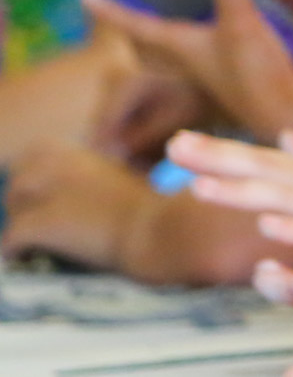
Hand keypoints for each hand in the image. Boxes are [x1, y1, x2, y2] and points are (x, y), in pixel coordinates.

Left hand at [0, 141, 153, 268]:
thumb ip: (108, 181)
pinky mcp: (41, 223)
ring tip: (26, 241)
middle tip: (31, 218)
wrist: (160, 231)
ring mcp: (49, 193)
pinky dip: (12, 249)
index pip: (39, 151)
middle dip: (22, 197)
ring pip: (15, 205)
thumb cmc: (159, 211)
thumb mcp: (134, 182)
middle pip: (20, 178)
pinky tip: (16, 258)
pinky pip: (11, 238)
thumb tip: (97, 196)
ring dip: (19, 222)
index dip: (35, 172)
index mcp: (85, 155)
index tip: (40, 190)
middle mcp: (62, 166)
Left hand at [82, 0, 292, 140]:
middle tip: (122, 3)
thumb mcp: (242, 25)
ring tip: (165, 7)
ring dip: (165, 27)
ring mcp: (211, 66)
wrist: (285, 112)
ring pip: (175, 45)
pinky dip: (200, 29)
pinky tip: (219, 20)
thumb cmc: (255, 75)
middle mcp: (190, 57)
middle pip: (150, 40)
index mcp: (181, 46)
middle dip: (134, 23)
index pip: (136, 25)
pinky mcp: (234, 69)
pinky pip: (203, 45)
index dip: (110, 9)